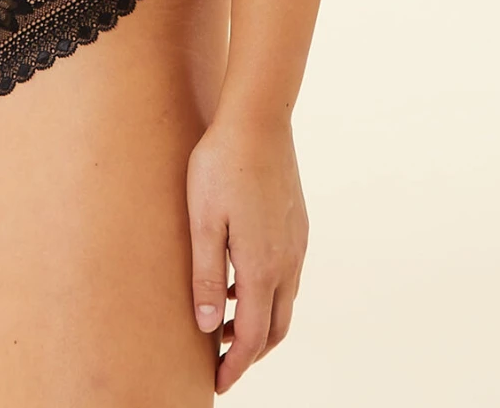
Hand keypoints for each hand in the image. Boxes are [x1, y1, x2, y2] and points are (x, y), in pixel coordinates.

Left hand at [186, 114, 308, 392]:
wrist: (259, 118)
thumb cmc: (221, 165)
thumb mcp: (203, 221)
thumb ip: (207, 276)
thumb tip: (209, 327)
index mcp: (262, 267)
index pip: (254, 338)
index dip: (236, 366)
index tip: (217, 383)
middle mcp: (287, 262)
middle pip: (276, 329)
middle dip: (250, 352)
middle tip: (221, 362)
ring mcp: (296, 243)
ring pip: (284, 303)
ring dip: (260, 323)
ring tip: (225, 324)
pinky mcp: (297, 225)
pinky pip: (287, 276)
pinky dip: (268, 295)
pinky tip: (241, 279)